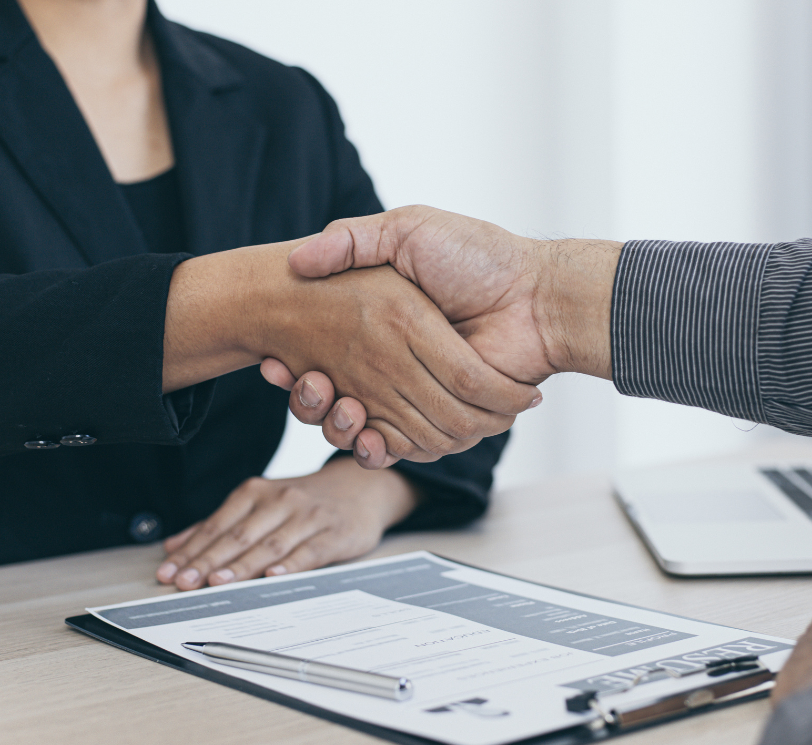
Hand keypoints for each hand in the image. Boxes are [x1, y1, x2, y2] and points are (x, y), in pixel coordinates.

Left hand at [155, 458, 419, 589]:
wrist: (362, 487)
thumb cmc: (306, 501)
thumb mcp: (262, 503)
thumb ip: (220, 524)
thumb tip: (174, 547)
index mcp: (257, 492)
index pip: (218, 524)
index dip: (192, 550)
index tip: (170, 572)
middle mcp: (281, 500)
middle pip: (239, 535)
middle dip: (208, 560)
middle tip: (185, 582)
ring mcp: (309, 516)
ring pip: (270, 544)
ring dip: (242, 565)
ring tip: (218, 582)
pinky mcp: (335, 534)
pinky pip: (309, 551)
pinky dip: (290, 564)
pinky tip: (273, 576)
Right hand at [174, 241, 539, 463]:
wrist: (536, 294)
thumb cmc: (476, 256)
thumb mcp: (407, 229)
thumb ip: (352, 239)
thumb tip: (297, 259)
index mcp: (383, 328)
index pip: (324, 356)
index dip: (295, 368)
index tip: (275, 361)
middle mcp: (396, 365)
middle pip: (335, 400)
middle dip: (310, 400)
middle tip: (305, 383)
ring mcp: (419, 395)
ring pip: (360, 429)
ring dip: (336, 425)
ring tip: (331, 402)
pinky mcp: (443, 421)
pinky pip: (402, 447)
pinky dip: (377, 448)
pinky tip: (363, 433)